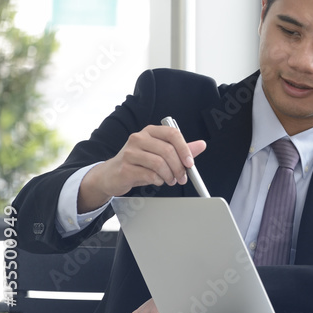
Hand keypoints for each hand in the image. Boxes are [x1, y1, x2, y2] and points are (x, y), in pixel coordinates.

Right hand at [79, 125, 206, 211]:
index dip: (185, 149)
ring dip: (169, 176)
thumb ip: (181, 149)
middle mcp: (138, 138)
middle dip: (179, 167)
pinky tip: (158, 181)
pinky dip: (158, 180)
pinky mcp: (125, 167)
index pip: (172, 134)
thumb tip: (201, 145)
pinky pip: (149, 175)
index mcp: (150, 131)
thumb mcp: (161, 154)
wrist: (111, 175)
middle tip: (182, 177)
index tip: (190, 163)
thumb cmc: (138, 163)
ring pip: (159, 163)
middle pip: (167, 150)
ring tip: (170, 180)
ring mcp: (130, 152)